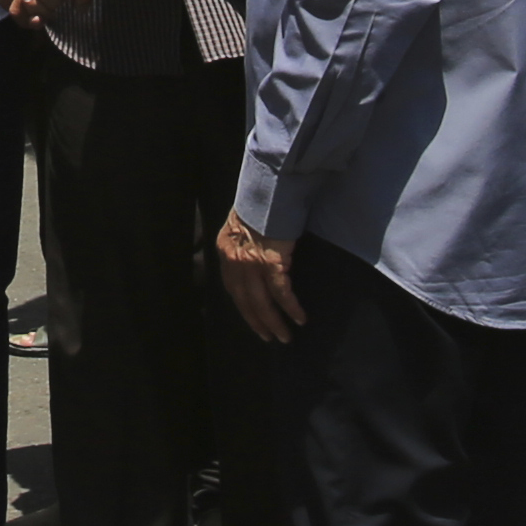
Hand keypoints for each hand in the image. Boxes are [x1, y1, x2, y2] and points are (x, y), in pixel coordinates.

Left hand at [216, 215, 303, 345]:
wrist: (270, 188)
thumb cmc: (262, 203)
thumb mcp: (243, 224)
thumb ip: (244, 244)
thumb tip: (253, 258)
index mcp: (226, 250)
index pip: (233, 287)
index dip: (244, 306)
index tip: (254, 320)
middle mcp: (234, 259)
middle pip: (245, 300)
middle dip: (258, 321)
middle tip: (270, 337)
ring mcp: (251, 262)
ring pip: (261, 301)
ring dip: (274, 322)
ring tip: (285, 336)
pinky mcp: (271, 260)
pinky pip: (281, 291)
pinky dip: (290, 307)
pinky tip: (299, 318)